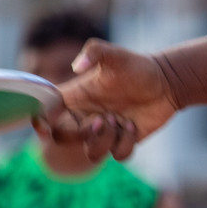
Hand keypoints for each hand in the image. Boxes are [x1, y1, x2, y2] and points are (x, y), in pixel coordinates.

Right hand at [51, 40, 181, 160]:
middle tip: (102, 119)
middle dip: (81, 134)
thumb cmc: (137, 66)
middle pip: (63, 139)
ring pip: (91, 153)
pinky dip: (126, 143)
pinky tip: (133, 126)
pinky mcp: (122, 141)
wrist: (167, 81)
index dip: (39, 123)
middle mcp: (85, 116)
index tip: (44, 128)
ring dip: (105, 140)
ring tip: (120, 120)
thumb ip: (94, 52)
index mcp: (75, 98)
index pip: (45, 113)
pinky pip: (117, 155)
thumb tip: (76, 66)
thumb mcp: (115, 55)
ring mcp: (103, 132)